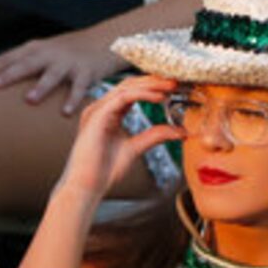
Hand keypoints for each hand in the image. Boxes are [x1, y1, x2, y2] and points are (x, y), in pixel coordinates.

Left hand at [0, 28, 118, 110]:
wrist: (104, 40)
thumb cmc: (70, 51)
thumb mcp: (44, 52)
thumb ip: (24, 65)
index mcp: (35, 49)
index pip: (7, 58)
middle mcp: (49, 53)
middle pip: (25, 64)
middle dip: (7, 75)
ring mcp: (68, 62)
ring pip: (52, 75)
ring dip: (40, 87)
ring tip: (29, 99)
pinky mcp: (86, 72)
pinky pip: (78, 87)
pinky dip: (72, 99)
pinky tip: (65, 111)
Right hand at [56, 74, 183, 200]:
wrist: (86, 186)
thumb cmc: (104, 171)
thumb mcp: (136, 148)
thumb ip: (155, 136)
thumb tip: (181, 131)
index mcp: (108, 113)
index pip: (132, 91)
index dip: (153, 86)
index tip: (174, 88)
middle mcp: (101, 108)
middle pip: (130, 84)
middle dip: (154, 80)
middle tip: (176, 81)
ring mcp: (97, 110)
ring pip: (127, 87)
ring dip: (151, 84)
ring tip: (171, 86)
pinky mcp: (97, 115)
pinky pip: (123, 97)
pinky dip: (143, 94)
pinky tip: (160, 97)